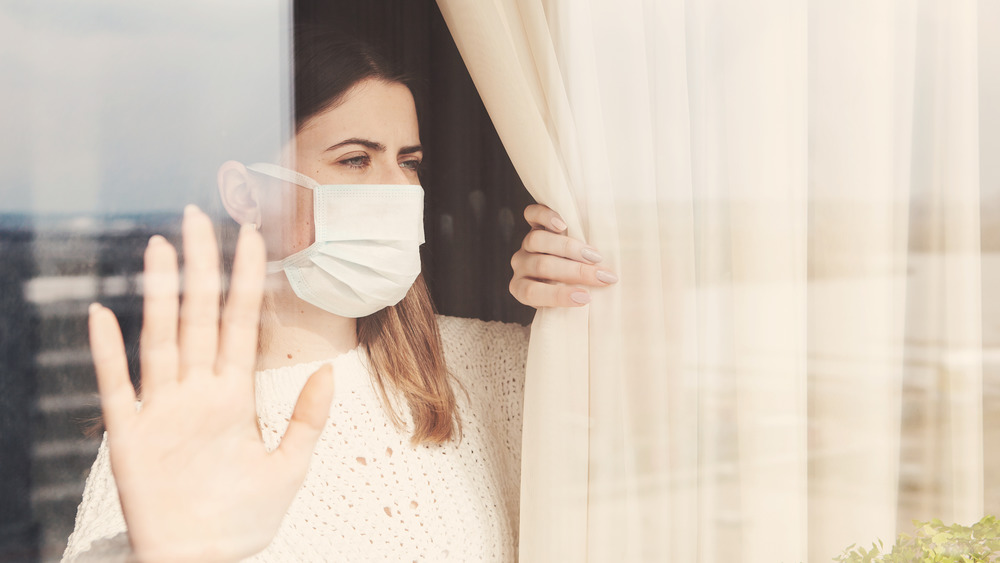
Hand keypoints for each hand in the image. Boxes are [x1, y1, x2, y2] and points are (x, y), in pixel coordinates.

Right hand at [87, 205, 334, 561]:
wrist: (204, 562)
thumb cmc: (244, 520)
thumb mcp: (290, 467)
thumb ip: (307, 419)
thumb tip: (329, 371)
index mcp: (233, 396)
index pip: (241, 324)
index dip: (247, 280)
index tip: (253, 235)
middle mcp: (196, 393)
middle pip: (199, 317)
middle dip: (201, 267)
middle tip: (197, 215)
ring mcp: (161, 411)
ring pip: (161, 339)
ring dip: (160, 294)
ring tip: (161, 247)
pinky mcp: (129, 439)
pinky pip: (115, 388)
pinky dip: (107, 353)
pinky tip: (102, 313)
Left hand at [509, 204, 617, 307]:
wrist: (571, 261)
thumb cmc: (573, 287)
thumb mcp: (570, 297)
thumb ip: (575, 298)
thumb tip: (599, 301)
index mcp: (521, 289)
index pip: (532, 293)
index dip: (559, 296)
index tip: (587, 298)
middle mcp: (521, 265)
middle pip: (542, 266)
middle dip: (575, 272)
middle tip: (603, 276)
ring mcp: (526, 244)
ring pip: (537, 241)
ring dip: (569, 248)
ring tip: (595, 255)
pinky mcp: (533, 223)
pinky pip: (531, 215)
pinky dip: (546, 217)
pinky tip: (563, 224)